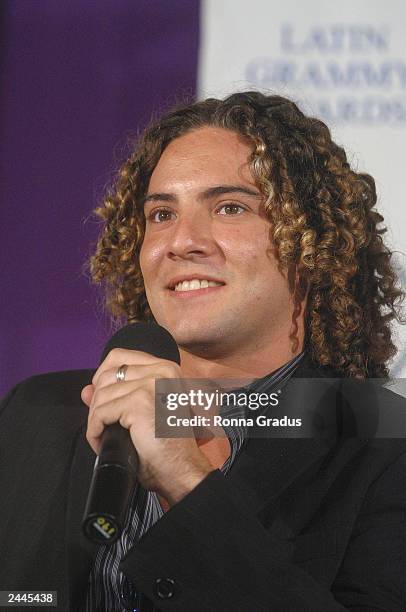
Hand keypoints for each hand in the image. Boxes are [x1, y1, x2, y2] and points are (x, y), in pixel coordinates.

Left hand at [81, 348, 213, 505]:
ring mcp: (151, 384)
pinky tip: (102, 441)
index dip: (102, 376)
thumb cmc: (167, 445)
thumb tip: (86, 390)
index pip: (119, 356)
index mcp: (165, 368)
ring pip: (101, 396)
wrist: (182, 469)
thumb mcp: (141, 412)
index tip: (100, 399)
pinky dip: (95, 430)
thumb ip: (114, 395)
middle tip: (102, 425)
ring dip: (95, 420)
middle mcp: (161, 370)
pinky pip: (101, 413)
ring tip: (103, 438)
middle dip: (97, 403)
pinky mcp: (139, 402)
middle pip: (107, 376)